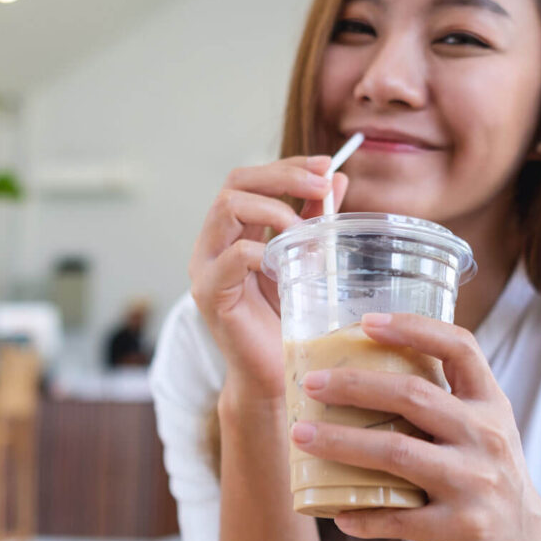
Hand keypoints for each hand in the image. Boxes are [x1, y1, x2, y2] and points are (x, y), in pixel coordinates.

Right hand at [188, 156, 347, 400]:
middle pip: (235, 184)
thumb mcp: (306, 260)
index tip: (326, 165)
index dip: (287, 166)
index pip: (250, 179)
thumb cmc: (289, 321)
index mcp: (233, 231)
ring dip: (273, 210)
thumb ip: (314, 220)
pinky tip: (287, 264)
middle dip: (282, 177)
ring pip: (226, 208)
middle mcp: (212, 243)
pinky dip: (264, 252)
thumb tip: (336, 178)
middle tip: (321, 186)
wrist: (277, 375)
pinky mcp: (209, 295)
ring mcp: (205, 268)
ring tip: (304, 231)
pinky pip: (232, 256)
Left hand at [289, 312, 540, 540]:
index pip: (460, 347)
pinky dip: (363, 514)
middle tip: (310, 383)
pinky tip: (336, 510)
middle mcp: (487, 436)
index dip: (414, 327)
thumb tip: (361, 366)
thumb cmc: (485, 472)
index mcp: (489, 402)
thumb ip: (441, 398)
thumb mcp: (482, 426)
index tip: (366, 322)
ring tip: (301, 437)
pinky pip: (401, 518)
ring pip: (398, 453)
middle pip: (413, 396)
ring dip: (342, 443)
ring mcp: (477, 483)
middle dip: (355, 386)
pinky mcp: (464, 527)